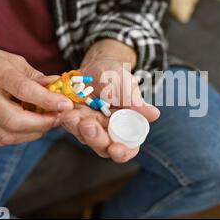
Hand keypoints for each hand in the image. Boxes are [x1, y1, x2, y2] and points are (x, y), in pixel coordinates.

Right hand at [0, 46, 73, 145]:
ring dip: (35, 132)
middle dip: (43, 123)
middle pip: (15, 120)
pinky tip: (33, 126)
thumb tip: (58, 86)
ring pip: (9, 134)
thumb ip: (36, 76)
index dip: (47, 100)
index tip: (65, 104)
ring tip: (48, 120)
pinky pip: (4, 138)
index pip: (24, 90)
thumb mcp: (14, 60)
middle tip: (59, 117)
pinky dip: (23, 136)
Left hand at [60, 40, 159, 162]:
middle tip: (88, 124)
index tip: (115, 148)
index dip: (122, 153)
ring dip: (77, 127)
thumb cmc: (116, 76)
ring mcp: (90, 127)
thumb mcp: (126, 84)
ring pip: (83, 136)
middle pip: (102, 147)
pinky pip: (69, 124)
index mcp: (127, 128)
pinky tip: (65, 110)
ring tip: (72, 114)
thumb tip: (154, 114)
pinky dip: (66, 119)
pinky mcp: (74, 120)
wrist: (95, 66)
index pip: (128, 149)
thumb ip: (135, 101)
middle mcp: (108, 132)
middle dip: (95, 138)